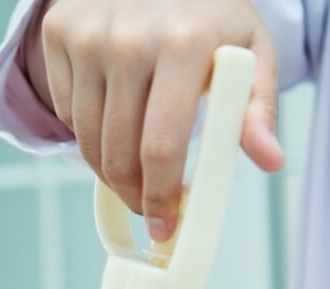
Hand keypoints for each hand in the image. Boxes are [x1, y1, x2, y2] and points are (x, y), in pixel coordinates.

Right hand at [22, 0, 284, 241]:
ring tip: (135, 179)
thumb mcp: (247, 49)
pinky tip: (116, 123)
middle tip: (151, 215)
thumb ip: (257, 107)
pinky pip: (69, 113)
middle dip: (135, 196)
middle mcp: (127, 38)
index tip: (166, 226)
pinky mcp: (59, 34)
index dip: (160, 198)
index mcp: (183, 42)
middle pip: (119, 153)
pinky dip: (90, 133)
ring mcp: (86, 36)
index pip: (161, 145)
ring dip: (110, 173)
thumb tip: (270, 160)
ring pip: (87, 140)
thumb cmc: (208, 12)